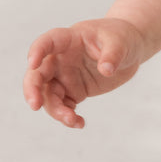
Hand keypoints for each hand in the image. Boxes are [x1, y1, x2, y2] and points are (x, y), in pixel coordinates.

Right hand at [23, 19, 146, 128]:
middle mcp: (60, 59)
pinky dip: (68, 116)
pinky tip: (79, 123)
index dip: (37, 51)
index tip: (32, 63)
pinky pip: (64, 106)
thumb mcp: (120, 43)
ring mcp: (65, 77)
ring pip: (49, 96)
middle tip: (35, 105)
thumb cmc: (120, 38)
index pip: (47, 42)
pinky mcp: (73, 91)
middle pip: (38, 73)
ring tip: (73, 120)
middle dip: (33, 89)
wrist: (128, 50)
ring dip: (55, 110)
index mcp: (68, 40)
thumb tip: (106, 70)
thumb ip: (112, 55)